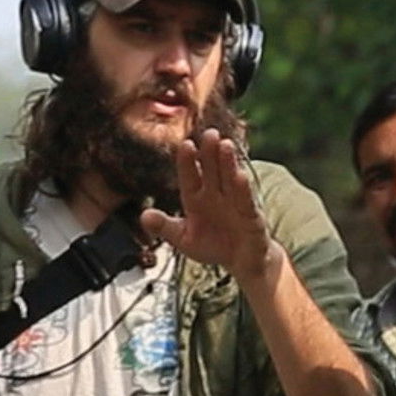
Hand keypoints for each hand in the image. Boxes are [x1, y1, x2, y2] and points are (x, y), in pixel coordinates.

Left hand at [140, 128, 279, 283]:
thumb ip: (165, 227)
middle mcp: (216, 195)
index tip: (185, 145)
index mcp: (196, 198)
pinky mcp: (251, 217)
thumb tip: (144, 216)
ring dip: (228, 163)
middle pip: (212, 170)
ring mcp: (234, 203)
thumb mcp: (183, 239)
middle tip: (209, 133)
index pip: (190, 176)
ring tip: (225, 145)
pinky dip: (242, 190)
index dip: (188, 162)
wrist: (242, 261)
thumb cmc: (212, 245)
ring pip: (229, 179)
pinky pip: (246, 201)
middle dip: (210, 153)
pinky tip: (240, 176)